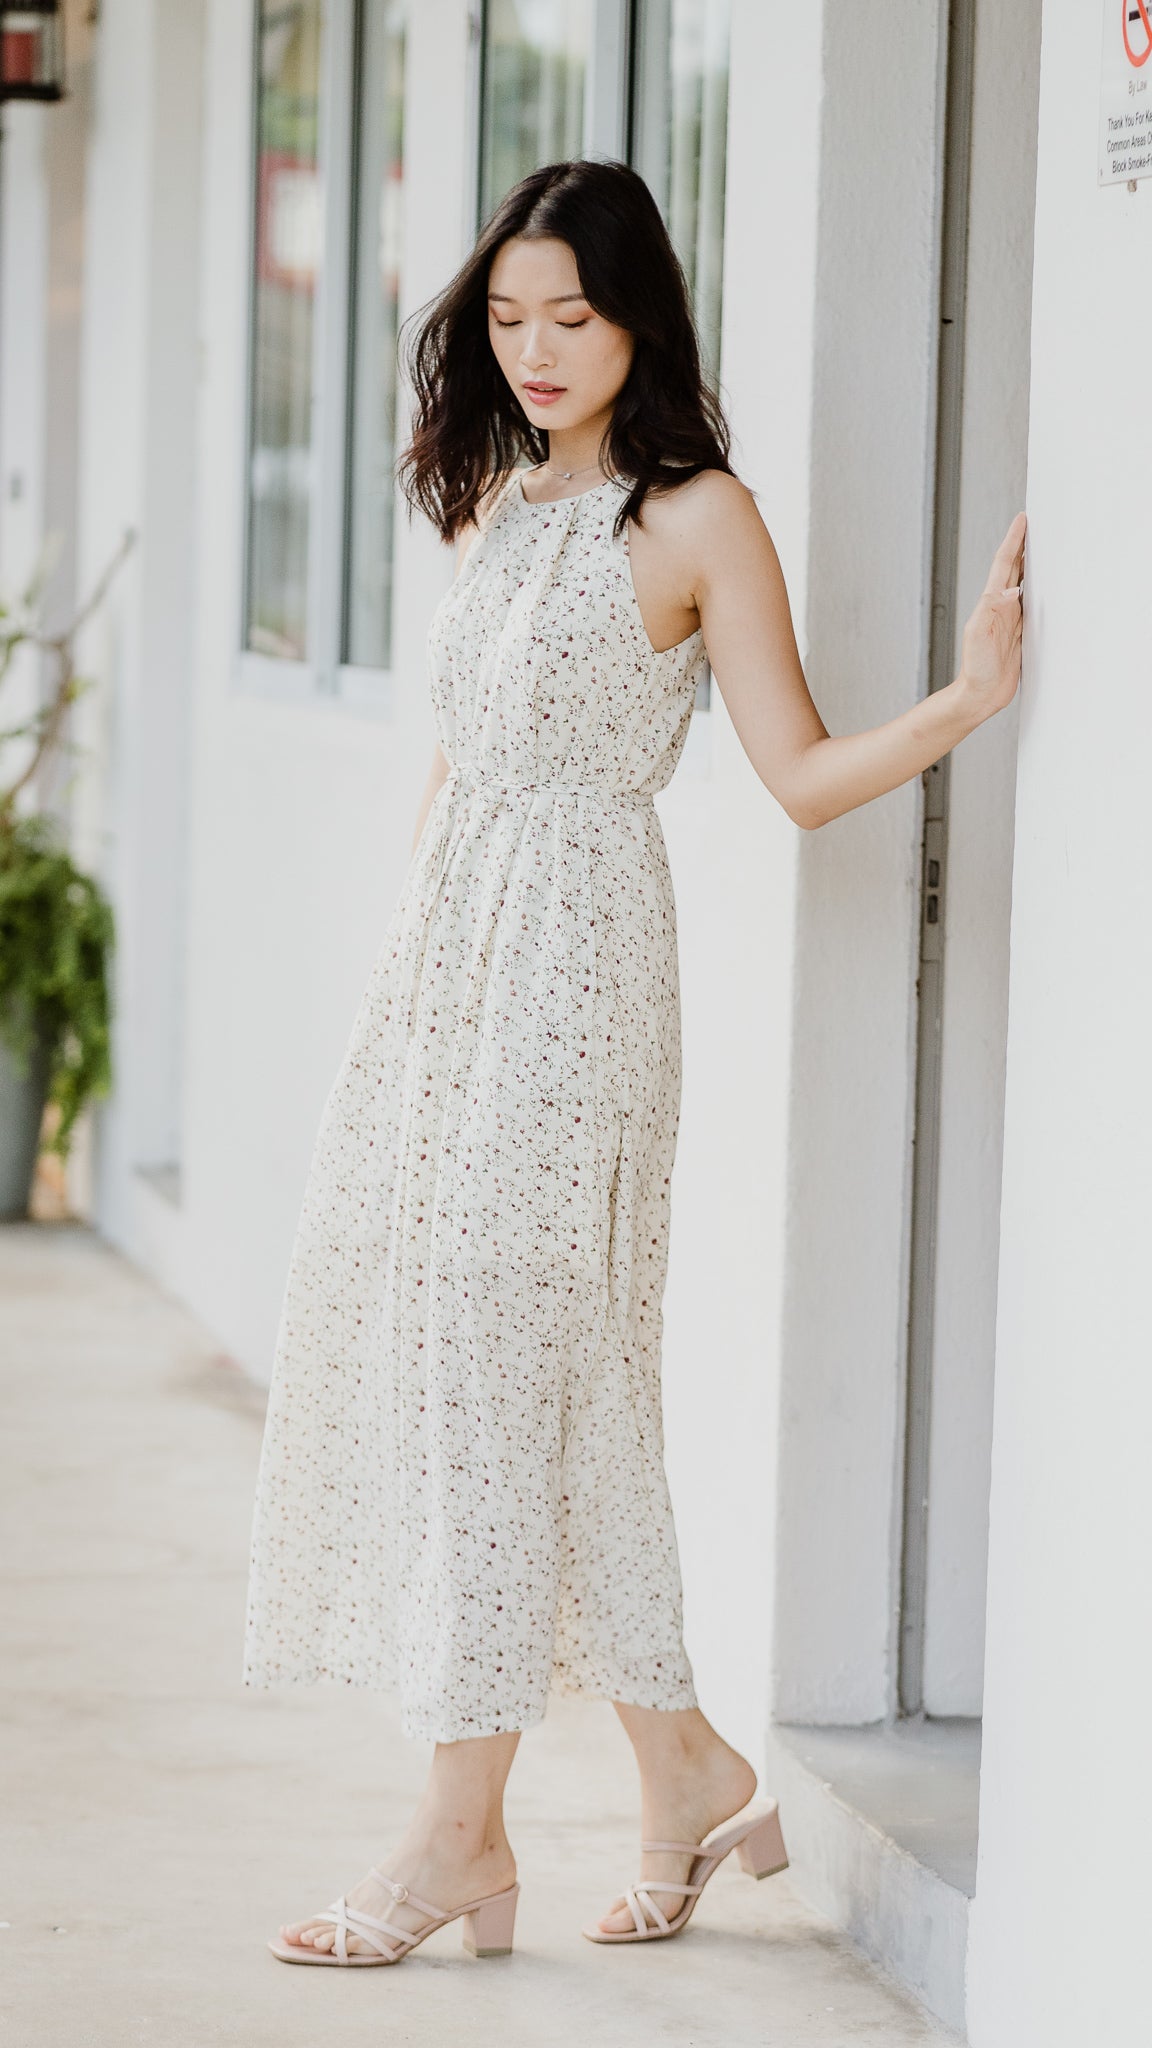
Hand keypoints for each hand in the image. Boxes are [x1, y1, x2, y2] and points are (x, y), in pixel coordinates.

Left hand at [955, 512, 1026, 722]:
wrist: (979, 695)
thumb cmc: (975, 668)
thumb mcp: (978, 636)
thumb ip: (991, 611)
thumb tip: (1012, 590)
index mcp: (991, 603)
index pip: (1005, 564)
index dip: (1013, 541)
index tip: (1022, 520)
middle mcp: (1002, 608)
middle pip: (1016, 569)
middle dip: (1024, 546)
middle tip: (1036, 526)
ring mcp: (1012, 620)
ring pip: (1026, 585)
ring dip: (1034, 567)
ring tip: (1044, 550)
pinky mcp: (1021, 634)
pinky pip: (1035, 608)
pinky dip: (1041, 594)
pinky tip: (1048, 590)